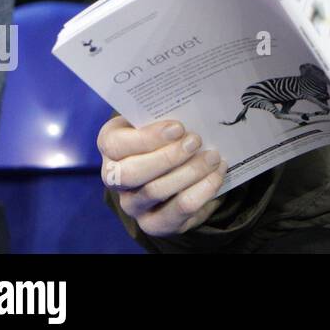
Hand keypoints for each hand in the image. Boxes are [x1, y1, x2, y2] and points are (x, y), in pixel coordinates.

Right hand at [98, 116, 226, 236]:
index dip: (147, 137)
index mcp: (111, 145)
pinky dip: (202, 190)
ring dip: (190, 172)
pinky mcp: (153, 223)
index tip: (178, 127)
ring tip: (213, 157)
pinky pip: (177, 211)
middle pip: (131, 173)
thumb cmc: (166, 136)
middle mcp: (115, 178)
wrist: (175, 169)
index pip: (116, 144)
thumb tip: (194, 106)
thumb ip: (168, 114)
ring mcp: (132, 203)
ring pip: (155, 191)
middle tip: (196, 141)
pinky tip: (217, 174)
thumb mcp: (161, 121)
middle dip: (168, 156)